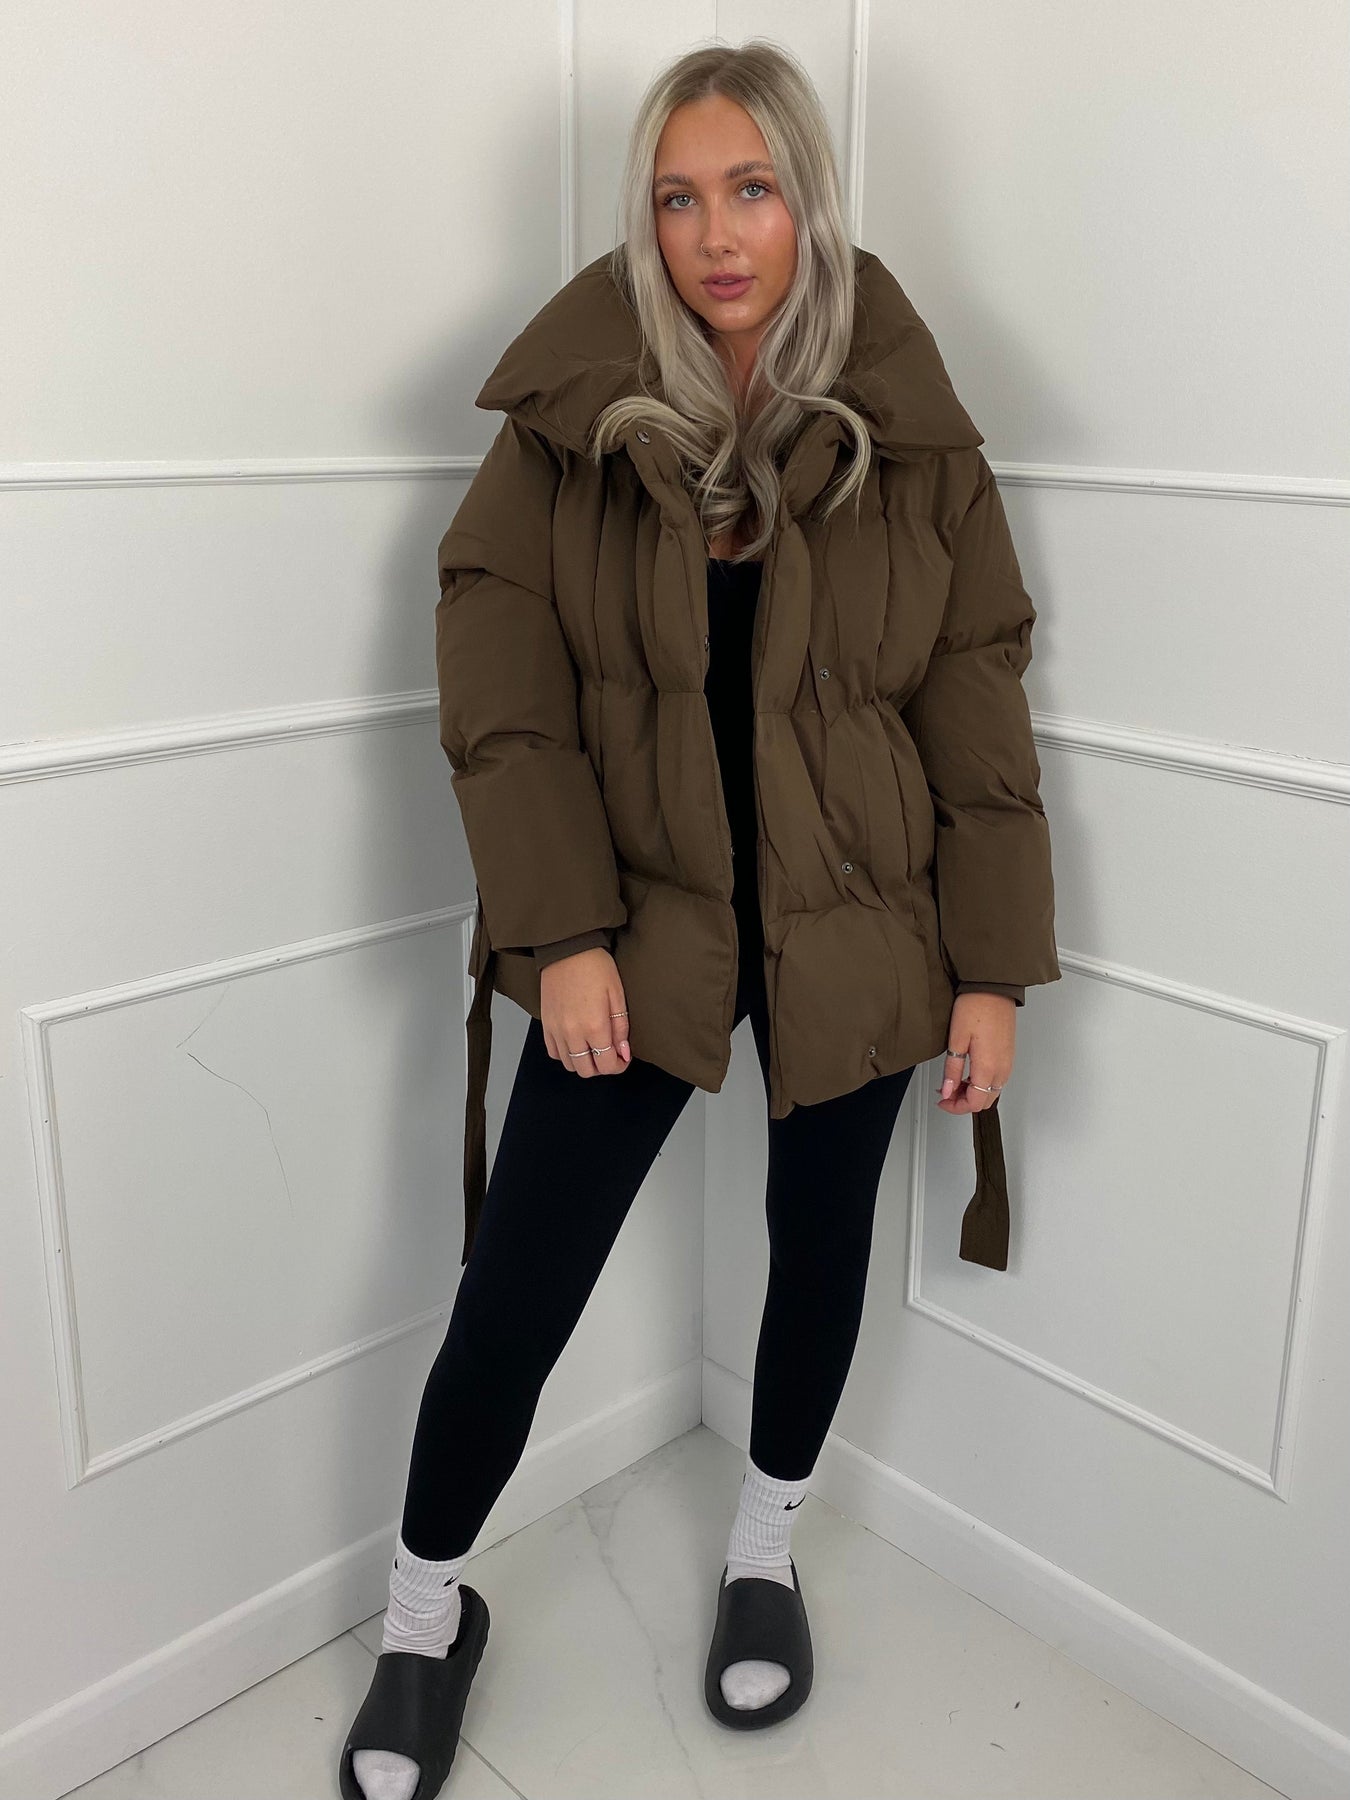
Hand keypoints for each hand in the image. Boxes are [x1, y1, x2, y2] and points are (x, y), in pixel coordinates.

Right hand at [539, 947, 632, 1077]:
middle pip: (586, 1070)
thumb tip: (624, 1052)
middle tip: (610, 1053)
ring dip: (584, 1062)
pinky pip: (554, 1052)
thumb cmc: (595, 967)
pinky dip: (566, 1054)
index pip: (606, 1065)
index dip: (618, 1066)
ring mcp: (556, 1030)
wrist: (567, 949)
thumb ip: (620, 1028)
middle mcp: (572, 1033)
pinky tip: (576, 1042)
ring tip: (594, 1047)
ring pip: (570, 1065)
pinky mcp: (546, 1024)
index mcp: (594, 1026)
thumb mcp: (617, 994)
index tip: (623, 1058)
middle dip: (602, 1067)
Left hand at [936, 991, 1014, 1114]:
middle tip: (947, 1092)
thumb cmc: (975, 1006)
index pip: (975, 1103)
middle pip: (985, 1101)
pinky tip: (969, 1072)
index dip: (956, 1107)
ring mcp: (1008, 1062)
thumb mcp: (956, 1039)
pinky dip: (982, 1082)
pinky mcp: (1008, 1055)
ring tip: (955, 1081)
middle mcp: (1002, 1068)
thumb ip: (953, 1070)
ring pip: (992, 1091)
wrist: (994, 988)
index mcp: (988, 1067)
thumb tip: (948, 1091)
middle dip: (964, 1102)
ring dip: (973, 1092)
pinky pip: (997, 1079)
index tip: (942, 1100)